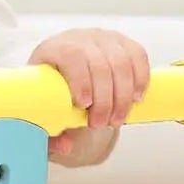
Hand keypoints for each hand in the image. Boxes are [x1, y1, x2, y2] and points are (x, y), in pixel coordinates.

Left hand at [31, 28, 149, 162]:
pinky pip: (138, 55)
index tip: (83, 105)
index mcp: (54, 49)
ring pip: (121, 62)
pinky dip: (141, 78)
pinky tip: (136, 98)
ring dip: (123, 95)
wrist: (63, 69)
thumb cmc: (50, 91)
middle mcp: (80, 38)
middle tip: (102, 124)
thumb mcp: (43, 110)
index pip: (72, 56)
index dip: (81, 80)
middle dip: (105, 99)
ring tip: (118, 118)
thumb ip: (50, 132)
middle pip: (100, 64)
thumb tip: (66, 145)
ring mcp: (103, 38)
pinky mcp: (122, 42)